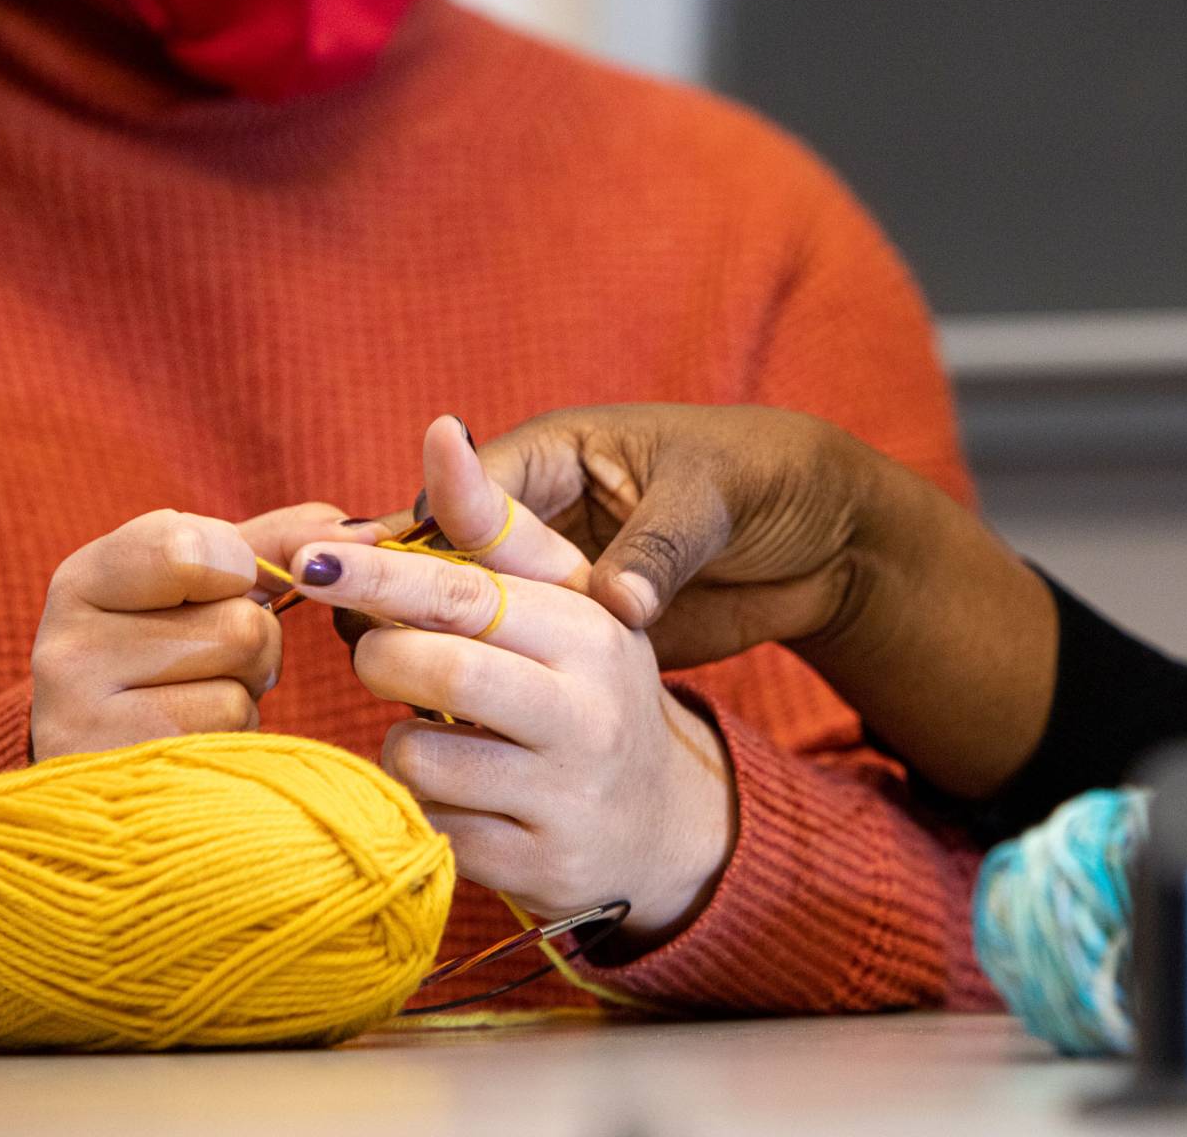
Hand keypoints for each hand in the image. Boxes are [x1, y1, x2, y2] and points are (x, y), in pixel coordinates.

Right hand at [30, 503, 381, 759]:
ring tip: (198, 699)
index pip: (188, 545)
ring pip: (242, 685)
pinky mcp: (125, 774)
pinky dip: (236, 735)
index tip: (223, 588)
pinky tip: (193, 738)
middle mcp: (65, 647)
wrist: (112, 765)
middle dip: (253, 643)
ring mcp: (82, 721)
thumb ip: (277, 541)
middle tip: (209, 661)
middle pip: (240, 623)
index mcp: (84, 579)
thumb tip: (368, 529)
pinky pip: (234, 734)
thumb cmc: (171, 655)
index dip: (238, 569)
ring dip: (246, 692)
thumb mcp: (207, 582)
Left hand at [285, 528, 735, 943]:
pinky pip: (427, 827)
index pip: (465, 593)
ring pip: (416, 758)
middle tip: (383, 656)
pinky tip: (461, 793)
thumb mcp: (565, 599)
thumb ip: (493, 524)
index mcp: (590, 632)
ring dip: (402, 741)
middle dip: (379, 658)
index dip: (378, 575)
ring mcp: (564, 797)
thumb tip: (441, 430)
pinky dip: (422, 806)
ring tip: (440, 733)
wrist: (661, 821)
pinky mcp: (537, 868)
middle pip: (434, 672)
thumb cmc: (587, 686)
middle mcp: (587, 714)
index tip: (313, 559)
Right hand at [423, 406, 1056, 797]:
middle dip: (398, 602)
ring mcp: (554, 579)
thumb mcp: (712, 500)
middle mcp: (541, 516)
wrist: (828, 532)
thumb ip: (657, 549)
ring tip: (389, 697)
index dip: (405, 542)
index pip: (458, 499)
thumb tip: (615, 606)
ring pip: (464, 617)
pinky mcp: (576, 632)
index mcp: (556, 456)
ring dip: (431, 650)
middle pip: (441, 562)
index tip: (358, 585)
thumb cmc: (767, 480)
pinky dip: (480, 686)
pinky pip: (511, 658)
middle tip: (361, 651)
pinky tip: (449, 729)